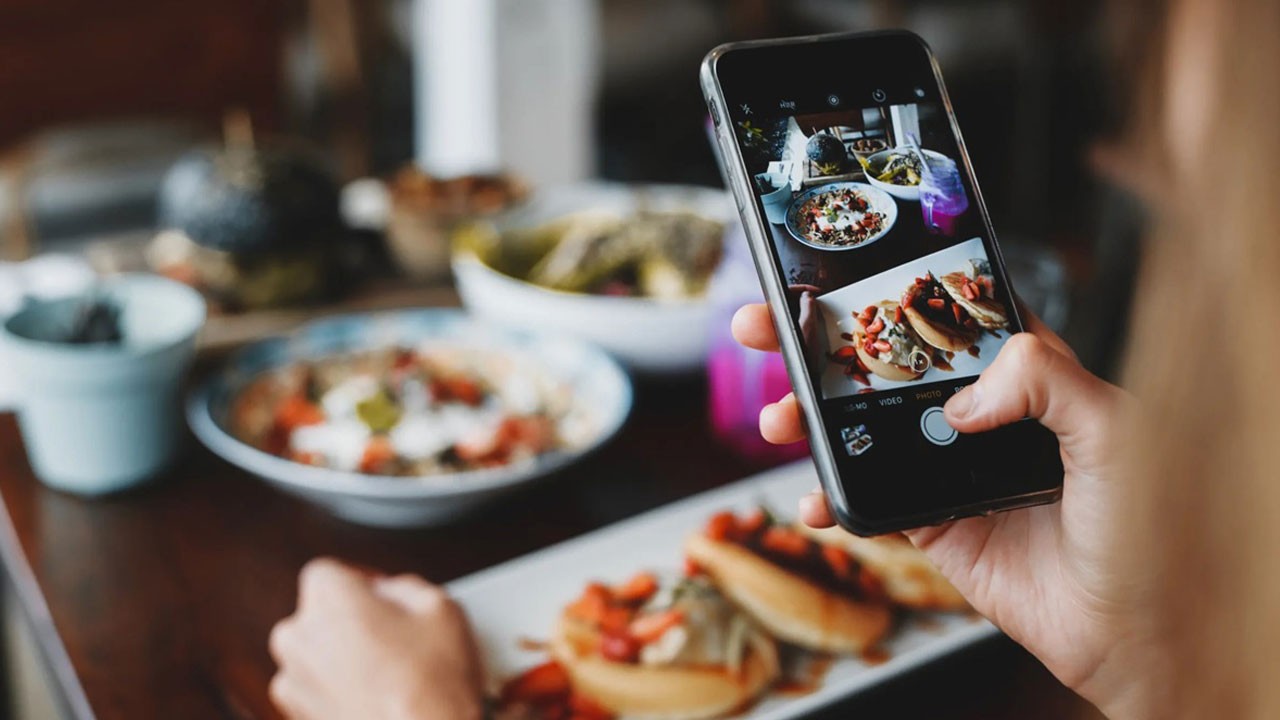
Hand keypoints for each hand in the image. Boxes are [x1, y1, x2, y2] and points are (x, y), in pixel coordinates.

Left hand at [269, 558, 484, 719]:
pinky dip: (338, 691)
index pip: (330, 572)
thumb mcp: (441, 606)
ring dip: (342, 657)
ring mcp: (293, 682)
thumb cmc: (432, 683)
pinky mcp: (298, 717)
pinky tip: (377, 697)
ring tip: (389, 672)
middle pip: (318, 613)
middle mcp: (298, 636)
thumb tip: (391, 593)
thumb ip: (405, 586)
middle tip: (393, 634)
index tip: (383, 596)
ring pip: (314, 654)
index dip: (360, 582)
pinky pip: (316, 691)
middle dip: (350, 619)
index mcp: (328, 598)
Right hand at [731, 304, 1158, 717]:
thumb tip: (962, 398)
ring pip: (861, 427)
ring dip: (808, 419)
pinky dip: (829, 499)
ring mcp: (949, 466)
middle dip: (814, 344)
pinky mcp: (932, 521)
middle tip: (762, 327)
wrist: (1132, 629)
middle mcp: (982, 413)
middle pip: (883, 363)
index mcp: (1026, 372)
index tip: (827, 274)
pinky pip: (866, 501)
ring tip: (778, 419)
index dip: (886, 288)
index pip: (944, 312)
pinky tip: (813, 499)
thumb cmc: (1147, 526)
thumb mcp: (1116, 429)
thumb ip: (1046, 379)